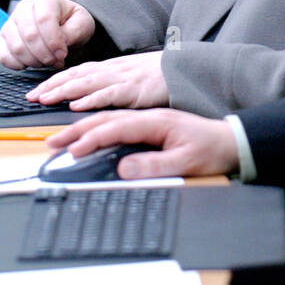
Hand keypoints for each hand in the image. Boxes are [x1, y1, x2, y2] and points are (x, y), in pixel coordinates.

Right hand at [0, 0, 94, 69]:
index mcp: (44, 1)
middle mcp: (23, 9)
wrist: (62, 23)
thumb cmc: (71, 22)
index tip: (63, 54)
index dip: (54, 41)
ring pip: (16, 48)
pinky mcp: (4, 39)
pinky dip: (19, 65)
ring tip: (48, 61)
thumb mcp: (82, 23)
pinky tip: (33, 63)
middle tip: (57, 61)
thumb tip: (59, 44)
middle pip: (29, 36)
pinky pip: (4, 57)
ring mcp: (11, 24)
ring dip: (34, 61)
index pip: (43, 20)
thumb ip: (73, 32)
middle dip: (45, 55)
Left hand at [34, 51, 168, 110]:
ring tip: (46, 99)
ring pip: (87, 83)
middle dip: (52, 86)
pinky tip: (78, 105)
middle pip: (76, 76)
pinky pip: (110, 94)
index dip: (54, 81)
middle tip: (32, 97)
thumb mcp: (129, 77)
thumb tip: (86, 98)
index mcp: (110, 68)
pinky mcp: (135, 90)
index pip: (76, 72)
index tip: (36, 91)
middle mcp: (112, 70)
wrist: (184, 69)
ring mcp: (123, 78)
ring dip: (64, 91)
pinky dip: (92, 99)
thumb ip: (109, 85)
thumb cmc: (157, 76)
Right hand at [44, 108, 238, 178]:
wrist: (231, 140)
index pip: (117, 128)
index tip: (75, 150)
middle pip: (106, 119)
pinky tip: (83, 127)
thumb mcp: (186, 163)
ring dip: (81, 124)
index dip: (94, 138)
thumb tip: (123, 169)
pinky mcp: (148, 121)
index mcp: (157, 122)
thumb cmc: (210, 151)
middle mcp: (149, 115)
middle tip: (53, 143)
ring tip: (60, 135)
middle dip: (77, 130)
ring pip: (108, 116)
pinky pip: (115, 117)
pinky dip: (94, 120)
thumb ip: (155, 166)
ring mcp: (148, 116)